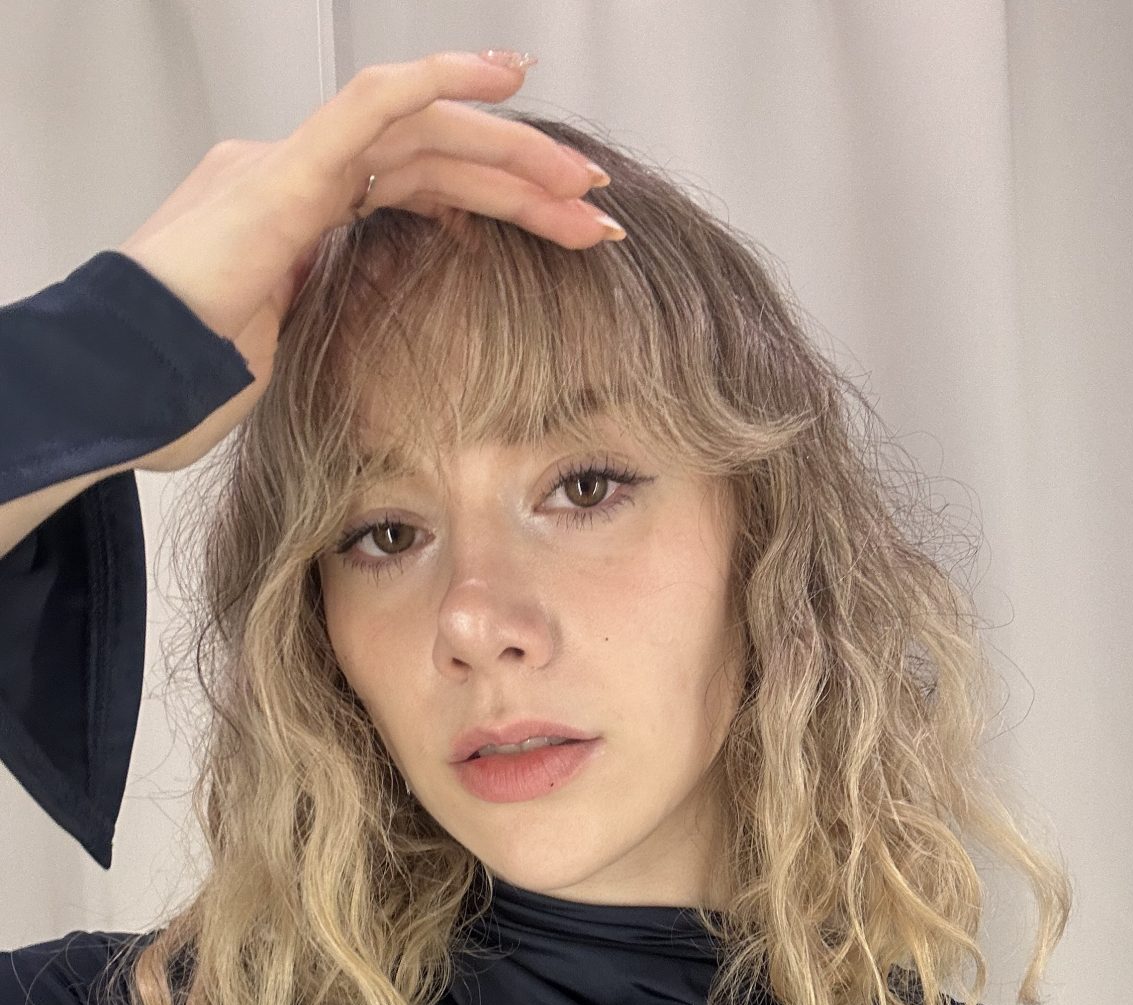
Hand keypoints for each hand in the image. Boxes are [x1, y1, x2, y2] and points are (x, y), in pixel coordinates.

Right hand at [118, 51, 616, 472]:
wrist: (123, 390)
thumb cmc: (186, 385)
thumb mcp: (284, 352)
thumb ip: (325, 318)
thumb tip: (369, 333)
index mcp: (301, 217)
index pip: (416, 187)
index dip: (493, 199)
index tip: (561, 228)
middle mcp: (298, 177)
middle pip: (431, 159)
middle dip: (522, 181)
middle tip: (596, 212)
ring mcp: (287, 167)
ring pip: (420, 135)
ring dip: (511, 157)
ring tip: (584, 189)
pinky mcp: (284, 177)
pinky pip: (369, 108)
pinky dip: (438, 82)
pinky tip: (502, 73)